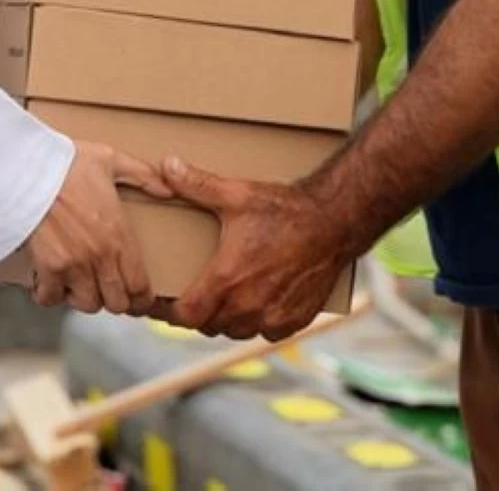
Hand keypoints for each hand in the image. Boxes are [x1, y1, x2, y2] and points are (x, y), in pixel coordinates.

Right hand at [24, 141, 172, 313]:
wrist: (26, 170)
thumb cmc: (66, 163)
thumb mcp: (112, 160)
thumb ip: (144, 176)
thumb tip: (167, 189)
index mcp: (119, 234)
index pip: (139, 285)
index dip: (143, 300)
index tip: (141, 300)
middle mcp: (99, 256)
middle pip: (116, 303)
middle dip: (117, 301)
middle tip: (112, 292)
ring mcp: (73, 265)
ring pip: (87, 304)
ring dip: (86, 298)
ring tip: (84, 286)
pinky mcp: (47, 267)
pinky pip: (52, 298)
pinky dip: (52, 296)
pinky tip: (53, 285)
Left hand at [160, 157, 357, 340]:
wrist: (335, 222)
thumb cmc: (284, 209)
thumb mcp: (238, 195)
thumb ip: (198, 184)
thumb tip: (166, 165)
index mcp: (225, 280)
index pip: (183, 316)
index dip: (169, 311)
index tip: (164, 302)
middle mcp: (246, 306)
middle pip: (207, 326)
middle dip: (200, 312)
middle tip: (196, 292)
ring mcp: (271, 317)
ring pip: (236, 331)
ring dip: (228, 319)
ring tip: (226, 297)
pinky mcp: (293, 321)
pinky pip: (266, 332)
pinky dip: (259, 321)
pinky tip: (259, 301)